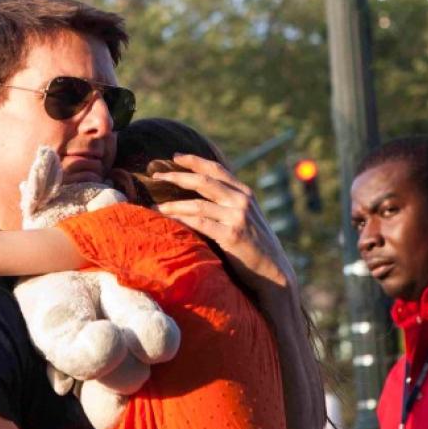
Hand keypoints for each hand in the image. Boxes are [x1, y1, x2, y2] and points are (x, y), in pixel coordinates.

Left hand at [153, 153, 296, 296]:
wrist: (273, 272)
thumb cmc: (254, 247)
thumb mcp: (245, 218)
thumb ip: (228, 204)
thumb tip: (201, 197)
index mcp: (244, 193)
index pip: (216, 169)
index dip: (194, 160)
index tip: (175, 156)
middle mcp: (241, 200)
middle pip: (203, 181)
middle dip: (177, 176)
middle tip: (156, 176)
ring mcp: (237, 217)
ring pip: (197, 204)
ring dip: (173, 205)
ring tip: (154, 207)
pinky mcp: (232, 235)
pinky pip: (200, 224)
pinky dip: (181, 221)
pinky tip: (167, 221)